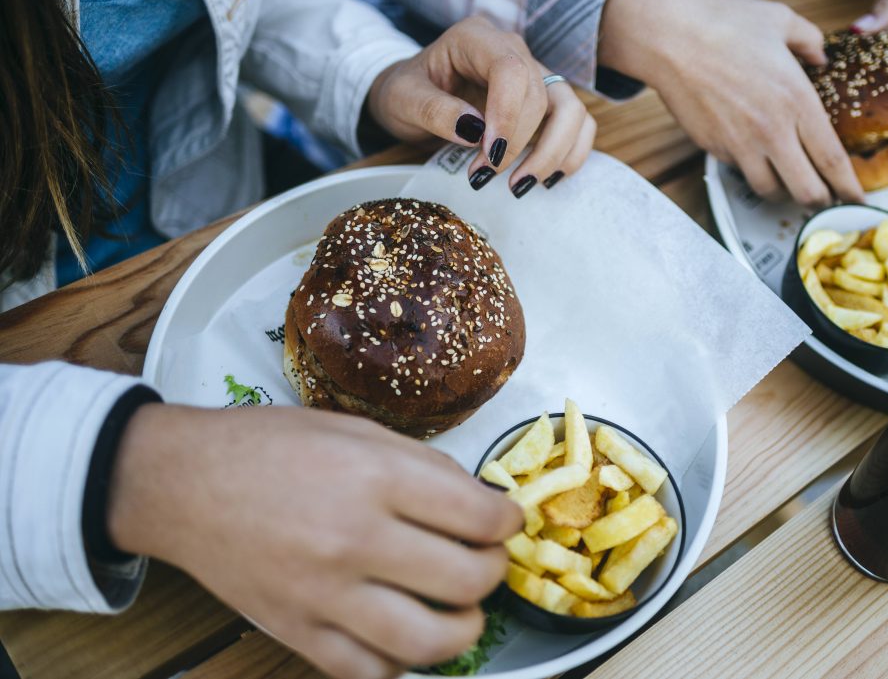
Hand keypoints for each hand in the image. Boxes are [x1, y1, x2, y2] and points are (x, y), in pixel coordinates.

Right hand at [107, 403, 522, 678]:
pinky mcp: (296, 631)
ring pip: (427, 641)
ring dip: (464, 629)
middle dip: (493, 571)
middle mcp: (353, 538)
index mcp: (374, 477)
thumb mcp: (356, 430)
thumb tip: (481, 501)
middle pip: (465, 580)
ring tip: (462, 610)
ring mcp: (323, 594)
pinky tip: (406, 636)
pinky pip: (368, 672)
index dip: (508, 521)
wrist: (182, 483)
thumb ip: (423, 466)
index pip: (476, 515)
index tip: (506, 520)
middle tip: (486, 559)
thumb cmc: (270, 448)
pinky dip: (400, 663)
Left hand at [367, 16, 595, 195]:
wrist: (414, 96)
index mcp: (476, 38)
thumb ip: (433, 110)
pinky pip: (578, 123)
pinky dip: (570, 154)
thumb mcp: (403, 99)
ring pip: (570, 110)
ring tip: (520, 186)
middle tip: (481, 176)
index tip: (490, 153)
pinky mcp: (546, 99)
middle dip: (517, 145)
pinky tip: (546, 179)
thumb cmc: (407, 92)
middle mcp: (513, 50)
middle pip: (539, 96)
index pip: (510, 70)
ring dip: (552, 153)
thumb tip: (474, 131)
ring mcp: (535, 73)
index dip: (508, 115)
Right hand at [598, 0, 862, 204]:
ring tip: (790, 183)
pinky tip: (756, 157)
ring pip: (771, 191)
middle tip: (827, 198)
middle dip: (822, 201)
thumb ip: (810, 41)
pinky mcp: (714, 147)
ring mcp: (740, 144)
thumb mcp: (780, 20)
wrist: (669, 35)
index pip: (832, 160)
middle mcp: (772, 130)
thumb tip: (821, 57)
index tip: (857, 198)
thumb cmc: (723, 22)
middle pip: (807, 191)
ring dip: (785, 192)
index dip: (849, 187)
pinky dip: (753, 171)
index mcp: (797, 100)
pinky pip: (741, 171)